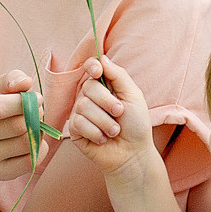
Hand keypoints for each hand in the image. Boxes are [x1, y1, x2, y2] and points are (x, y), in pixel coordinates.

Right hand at [0, 70, 42, 181]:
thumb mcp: (1, 89)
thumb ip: (12, 80)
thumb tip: (25, 82)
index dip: (24, 103)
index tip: (36, 99)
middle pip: (18, 127)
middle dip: (36, 117)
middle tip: (38, 113)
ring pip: (26, 144)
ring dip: (39, 133)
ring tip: (34, 126)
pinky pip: (30, 162)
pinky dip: (39, 150)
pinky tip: (33, 142)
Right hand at [62, 57, 161, 178]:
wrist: (132, 153)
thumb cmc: (136, 125)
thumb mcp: (133, 96)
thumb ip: (118, 75)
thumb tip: (102, 57)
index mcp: (104, 86)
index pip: (91, 68)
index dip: (91, 67)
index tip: (97, 71)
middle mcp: (90, 96)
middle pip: (87, 87)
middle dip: (107, 102)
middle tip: (120, 113)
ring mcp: (80, 113)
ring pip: (83, 106)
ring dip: (105, 121)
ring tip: (114, 131)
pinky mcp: (74, 129)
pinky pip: (78, 123)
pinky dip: (96, 132)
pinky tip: (103, 139)